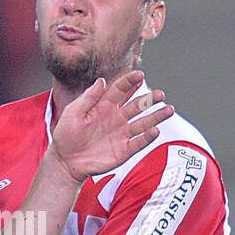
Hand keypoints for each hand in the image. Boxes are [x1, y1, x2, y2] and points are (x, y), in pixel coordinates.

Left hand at [49, 70, 172, 182]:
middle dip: (149, 99)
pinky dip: (148, 137)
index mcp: (104, 105)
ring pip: (143, 122)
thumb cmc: (66, 134)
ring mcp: (122, 133)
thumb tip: (102, 80)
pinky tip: (155, 130)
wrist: (65, 160)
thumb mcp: (73, 112)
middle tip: (160, 94)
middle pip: (137, 105)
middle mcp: (116, 117)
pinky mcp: (124, 149)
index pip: (120, 90)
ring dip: (156, 116)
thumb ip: (88, 97)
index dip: (130, 82)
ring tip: (168, 109)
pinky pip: (139, 142)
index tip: (139, 74)